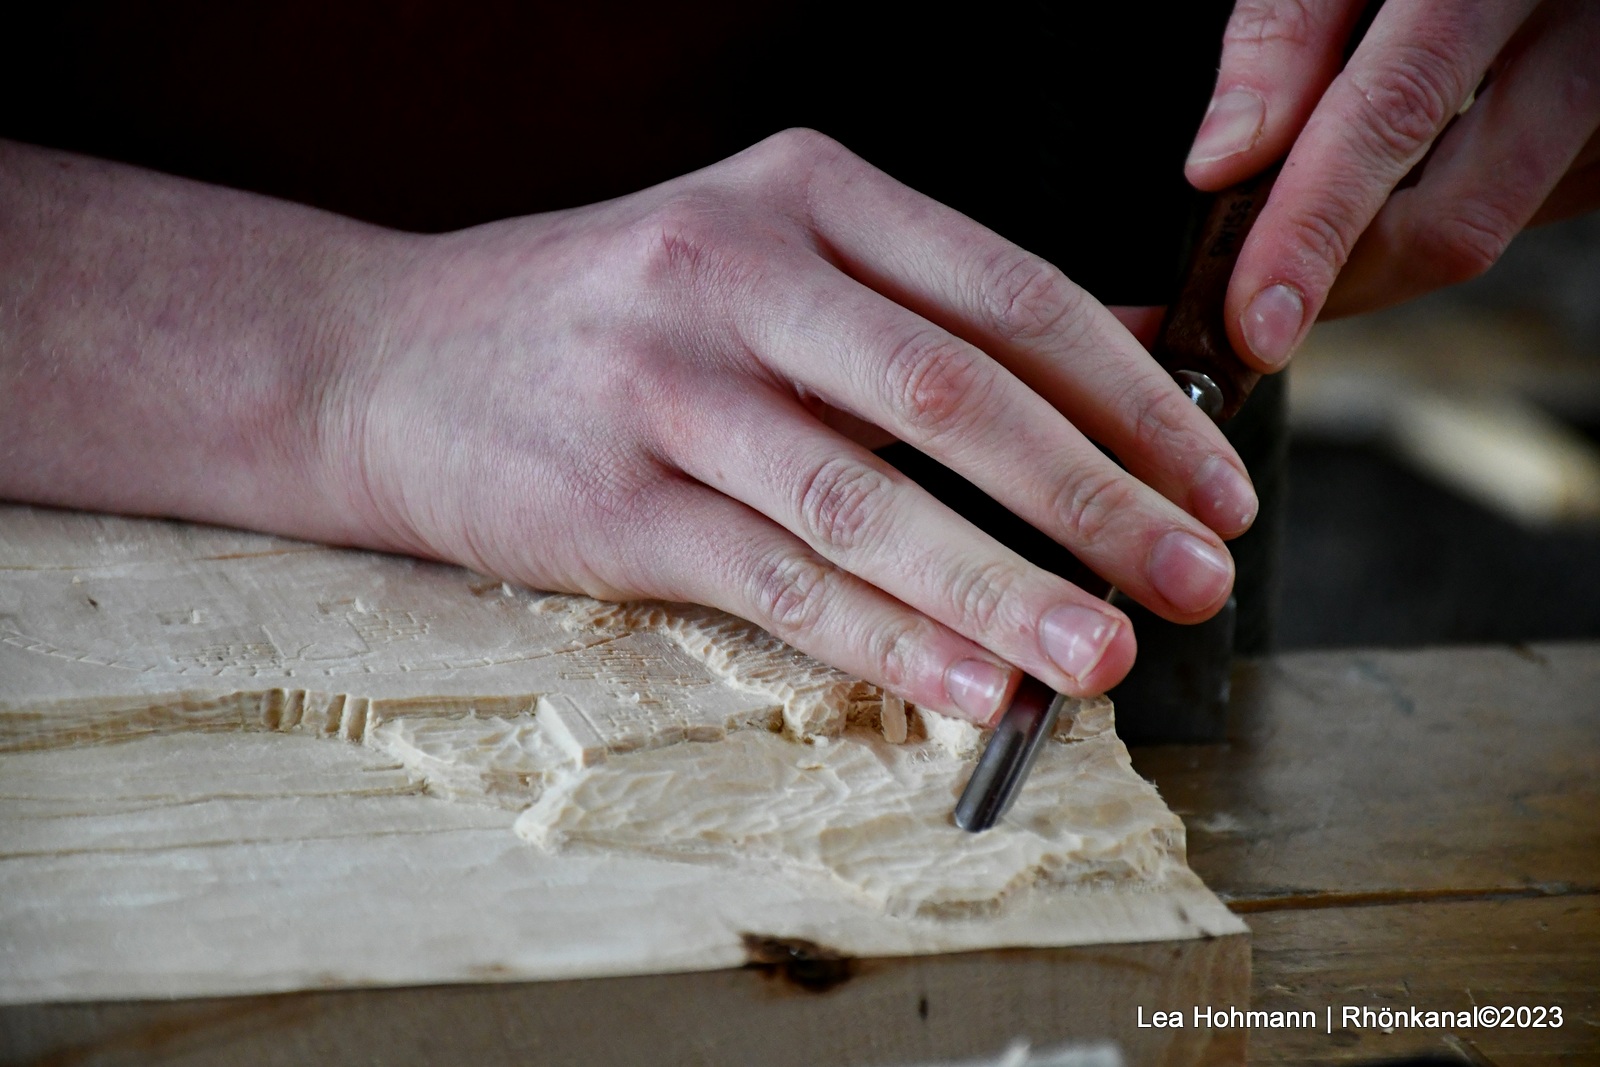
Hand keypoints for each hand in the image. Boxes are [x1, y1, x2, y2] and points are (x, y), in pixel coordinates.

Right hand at [333, 130, 1257, 722]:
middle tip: (1199, 577)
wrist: (387, 358)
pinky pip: (773, 581)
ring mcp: (664, 385)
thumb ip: (927, 309)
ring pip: (866, 498)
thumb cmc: (607, 318)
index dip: (1131, 395)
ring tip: (1105, 655)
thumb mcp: (764, 261)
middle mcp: (737, 273)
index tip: (1216, 478)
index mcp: (801, 195)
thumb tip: (1117, 365)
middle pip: (953, 393)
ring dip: (1002, 587)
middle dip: (1096, 497)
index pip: (1008, 291)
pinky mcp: (610, 502)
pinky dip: (884, 640)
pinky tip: (967, 685)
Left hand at [1185, 0, 1599, 367]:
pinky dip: (1446, 207)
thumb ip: (1286, 34)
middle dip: (1340, 280)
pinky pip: (1529, 206)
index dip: (1315, 232)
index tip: (1255, 323)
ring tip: (1328, 205)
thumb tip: (1222, 163)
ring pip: (1490, 228)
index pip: (1394, 118)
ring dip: (1389, 245)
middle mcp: (1583, 39)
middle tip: (1259, 296)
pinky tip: (1417, 166)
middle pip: (1454, 217)